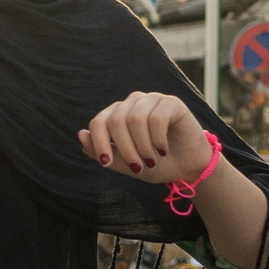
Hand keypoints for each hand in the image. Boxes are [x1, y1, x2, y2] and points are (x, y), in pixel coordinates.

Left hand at [79, 92, 214, 184]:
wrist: (188, 168)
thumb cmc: (155, 164)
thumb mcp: (125, 164)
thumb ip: (102, 152)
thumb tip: (81, 135)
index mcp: (117, 115)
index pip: (98, 122)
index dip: (99, 143)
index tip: (106, 164)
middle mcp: (132, 104)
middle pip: (116, 120)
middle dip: (125, 149)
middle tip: (137, 168)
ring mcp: (151, 100)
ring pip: (135, 118)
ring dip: (142, 146)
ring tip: (152, 160)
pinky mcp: (171, 103)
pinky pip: (156, 117)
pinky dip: (157, 139)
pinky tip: (163, 150)